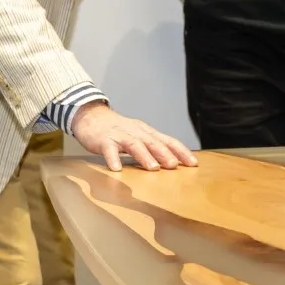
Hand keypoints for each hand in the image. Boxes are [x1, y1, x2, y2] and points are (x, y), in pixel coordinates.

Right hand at [69, 103, 198, 171]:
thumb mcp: (139, 135)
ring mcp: (120, 136)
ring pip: (134, 145)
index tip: (193, 163)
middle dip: (165, 153)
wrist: (91, 116)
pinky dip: (113, 159)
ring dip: (145, 156)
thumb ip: (152, 147)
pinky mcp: (103, 140)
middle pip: (153, 142)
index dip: (181, 151)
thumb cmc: (118, 130)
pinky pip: (108, 150)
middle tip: (175, 165)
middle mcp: (136, 132)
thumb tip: (172, 162)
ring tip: (153, 168)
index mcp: (147, 133)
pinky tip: (117, 169)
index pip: (168, 141)